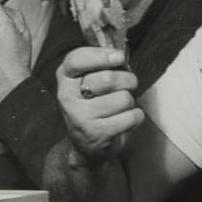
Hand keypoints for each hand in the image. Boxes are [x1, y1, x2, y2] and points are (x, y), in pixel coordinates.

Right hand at [56, 47, 142, 163]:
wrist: (86, 146)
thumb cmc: (93, 106)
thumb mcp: (87, 81)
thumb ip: (100, 65)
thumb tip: (120, 55)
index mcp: (65, 78)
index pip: (76, 60)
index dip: (100, 56)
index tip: (119, 57)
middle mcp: (68, 97)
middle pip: (108, 79)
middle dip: (128, 80)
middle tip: (129, 84)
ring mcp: (80, 117)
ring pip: (123, 98)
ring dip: (129, 102)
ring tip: (120, 108)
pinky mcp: (97, 134)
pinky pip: (131, 117)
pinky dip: (136, 117)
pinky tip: (124, 120)